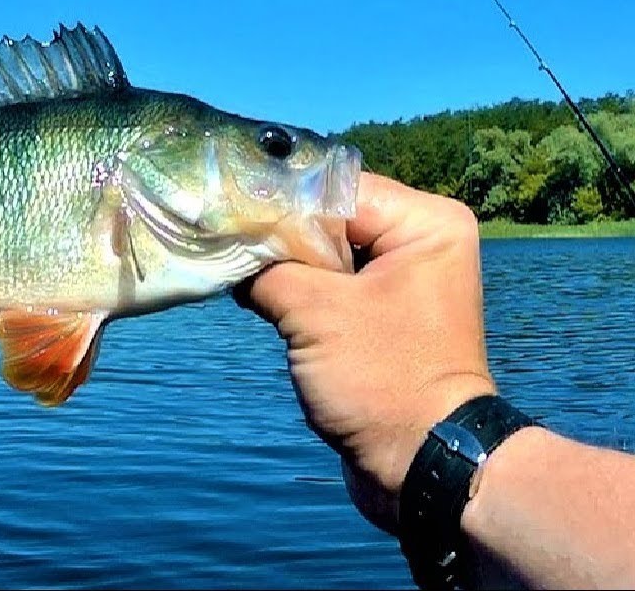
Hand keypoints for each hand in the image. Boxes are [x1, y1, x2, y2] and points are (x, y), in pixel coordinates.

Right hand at [235, 173, 496, 532]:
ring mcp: (403, 278)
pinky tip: (259, 296)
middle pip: (329, 215)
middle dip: (278, 234)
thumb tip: (229, 248)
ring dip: (283, 265)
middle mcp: (421, 241)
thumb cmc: (382, 380)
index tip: (226, 212)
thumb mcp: (313, 312)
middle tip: (225, 242)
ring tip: (238, 272)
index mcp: (425, 223)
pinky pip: (332, 284)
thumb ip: (266, 267)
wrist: (422, 465)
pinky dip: (297, 290)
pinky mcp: (384, 313)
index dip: (277, 199)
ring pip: (325, 251)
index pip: (334, 186)